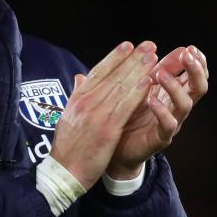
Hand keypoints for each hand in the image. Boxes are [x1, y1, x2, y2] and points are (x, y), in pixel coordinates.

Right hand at [50, 40, 157, 189]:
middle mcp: (86, 102)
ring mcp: (96, 115)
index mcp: (77, 98)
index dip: (115, 57)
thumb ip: (77, 95)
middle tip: (148, 46)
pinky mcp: (106, 129)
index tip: (128, 45)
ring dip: (138, 70)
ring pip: (121, 87)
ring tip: (153, 58)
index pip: (98, 72)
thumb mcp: (68, 116)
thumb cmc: (67, 146)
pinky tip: (148, 82)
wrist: (63, 171)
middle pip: (113, 75)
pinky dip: (137, 92)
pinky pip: (125, 107)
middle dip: (132, 59)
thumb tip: (80, 78)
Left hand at [103, 45, 209, 179]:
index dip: (197, 62)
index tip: (190, 48)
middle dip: (196, 71)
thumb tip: (164, 47)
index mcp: (174, 93)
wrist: (114, 148)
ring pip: (185, 105)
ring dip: (174, 87)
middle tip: (187, 56)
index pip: (194, 75)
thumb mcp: (140, 86)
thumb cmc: (128, 113)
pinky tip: (151, 99)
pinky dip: (162, 111)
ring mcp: (171, 123)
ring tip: (159, 74)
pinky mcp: (160, 139)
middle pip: (198, 88)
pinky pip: (168, 125)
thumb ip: (153, 70)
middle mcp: (176, 107)